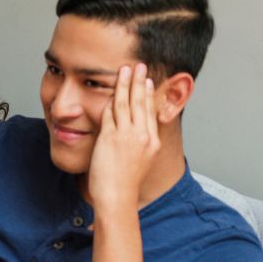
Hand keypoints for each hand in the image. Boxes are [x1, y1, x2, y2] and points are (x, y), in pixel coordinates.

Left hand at [87, 63, 160, 209]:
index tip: (147, 80)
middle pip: (141, 102)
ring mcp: (128, 136)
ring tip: (125, 70)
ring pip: (126, 103)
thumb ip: (137, 142)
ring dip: (125, 84)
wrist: (117, 196)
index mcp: (152, 141)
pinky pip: (110, 114)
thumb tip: (131, 129)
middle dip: (139, 81)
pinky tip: (110, 90)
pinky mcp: (111, 138)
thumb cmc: (123, 182)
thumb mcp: (139, 159)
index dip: (148, 94)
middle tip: (139, 65)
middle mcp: (143, 136)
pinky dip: (110, 101)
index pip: (151, 111)